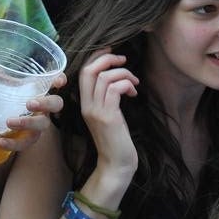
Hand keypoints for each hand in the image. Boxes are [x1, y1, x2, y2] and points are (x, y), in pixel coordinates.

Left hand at [0, 72, 66, 155]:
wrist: (1, 117)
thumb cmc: (6, 93)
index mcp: (39, 87)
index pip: (56, 80)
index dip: (60, 79)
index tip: (59, 81)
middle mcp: (43, 105)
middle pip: (56, 104)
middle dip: (46, 103)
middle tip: (29, 104)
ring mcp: (38, 122)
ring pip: (43, 126)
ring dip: (29, 123)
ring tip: (9, 122)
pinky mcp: (28, 137)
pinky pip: (26, 143)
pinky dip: (14, 144)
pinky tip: (0, 142)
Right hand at [78, 50, 138, 182]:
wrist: (116, 165)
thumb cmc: (116, 140)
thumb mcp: (108, 115)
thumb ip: (106, 98)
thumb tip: (117, 78)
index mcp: (84, 103)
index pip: (84, 71)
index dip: (96, 57)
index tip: (111, 52)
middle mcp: (87, 105)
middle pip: (89, 70)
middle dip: (108, 59)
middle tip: (124, 60)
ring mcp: (96, 111)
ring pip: (104, 77)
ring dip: (122, 73)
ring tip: (134, 82)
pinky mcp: (108, 117)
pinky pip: (115, 89)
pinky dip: (126, 84)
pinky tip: (134, 92)